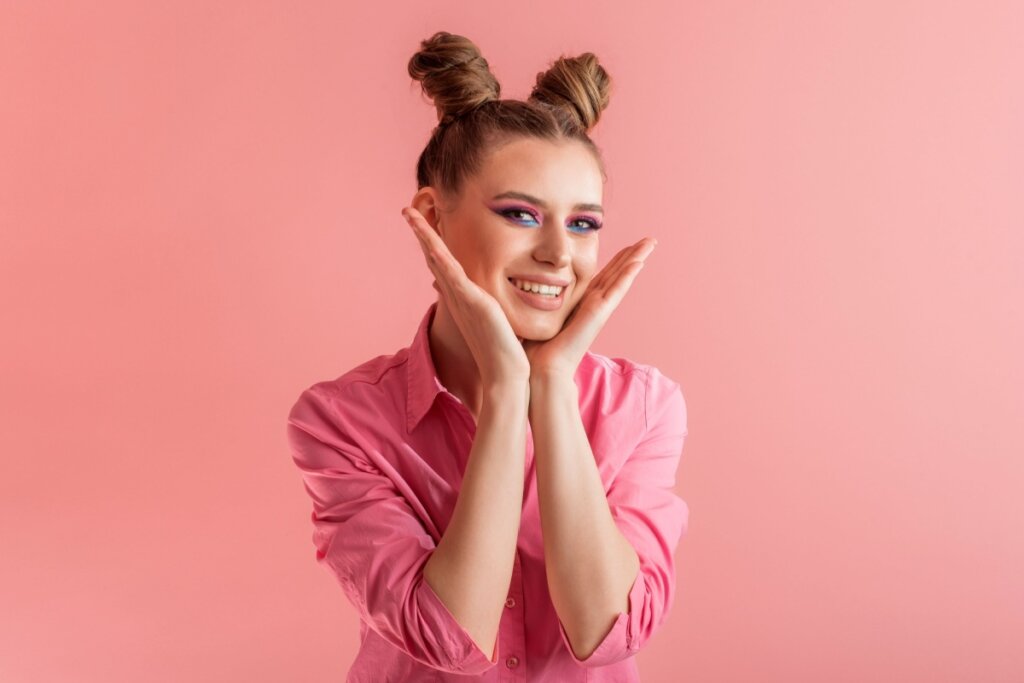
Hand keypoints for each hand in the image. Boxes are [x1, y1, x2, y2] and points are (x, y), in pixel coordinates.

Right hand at [402, 206, 530, 386]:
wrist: (506, 374)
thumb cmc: (508, 351)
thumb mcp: (502, 319)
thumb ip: (498, 307)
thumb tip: (504, 303)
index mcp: (464, 298)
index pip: (445, 265)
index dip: (434, 243)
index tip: (427, 223)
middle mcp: (457, 296)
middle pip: (434, 257)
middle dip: (422, 232)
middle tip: (408, 209)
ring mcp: (462, 298)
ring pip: (437, 259)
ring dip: (423, 235)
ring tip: (408, 212)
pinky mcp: (471, 302)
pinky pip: (450, 274)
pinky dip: (438, 257)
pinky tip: (430, 242)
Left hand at [523, 237, 656, 379]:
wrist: (542, 368)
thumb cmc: (537, 348)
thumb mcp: (539, 315)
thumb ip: (539, 301)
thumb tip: (524, 289)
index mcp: (581, 303)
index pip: (602, 276)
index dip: (616, 261)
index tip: (628, 246)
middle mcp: (593, 304)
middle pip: (617, 273)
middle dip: (633, 255)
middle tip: (649, 240)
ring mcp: (598, 309)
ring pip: (621, 278)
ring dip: (637, 259)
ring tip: (651, 243)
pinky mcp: (598, 314)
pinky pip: (616, 290)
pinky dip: (628, 276)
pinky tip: (639, 262)